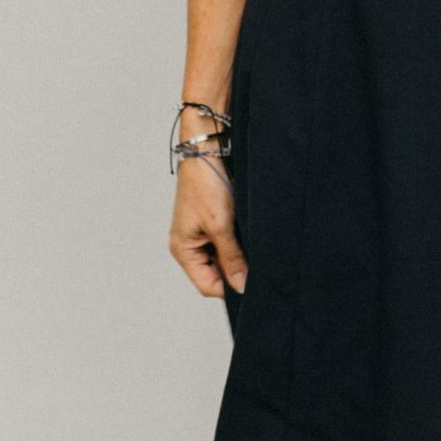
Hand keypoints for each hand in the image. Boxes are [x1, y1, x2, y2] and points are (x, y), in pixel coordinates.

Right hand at [169, 155, 247, 297]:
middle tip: (257, 267)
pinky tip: (249, 237)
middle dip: (236, 272)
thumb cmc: (205, 184)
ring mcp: (201, 235)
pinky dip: (238, 244)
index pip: (208, 285)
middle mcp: (190, 246)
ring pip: (223, 259)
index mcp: (183, 250)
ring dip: (238, 257)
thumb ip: (231, 258)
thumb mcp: (221, 226)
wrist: (207, 151)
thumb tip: (241, 286)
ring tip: (254, 249)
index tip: (254, 285)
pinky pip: (226, 244)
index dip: (230, 289)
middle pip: (216, 274)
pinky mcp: (212, 223)